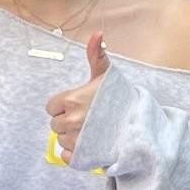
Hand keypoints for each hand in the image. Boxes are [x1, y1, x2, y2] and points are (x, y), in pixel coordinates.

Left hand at [45, 34, 111, 161]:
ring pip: (60, 140)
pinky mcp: (80, 156)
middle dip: (67, 121)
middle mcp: (71, 121)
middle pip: (55, 124)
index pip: (51, 106)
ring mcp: (75, 140)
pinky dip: (73, 153)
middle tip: (87, 118)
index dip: (63, 106)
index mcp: (71, 100)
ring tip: (90, 130)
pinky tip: (87, 144)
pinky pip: (65, 155)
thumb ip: (96, 54)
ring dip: (71, 137)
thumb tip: (97, 33)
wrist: (138, 126)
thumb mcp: (106, 74)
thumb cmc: (121, 99)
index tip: (78, 105)